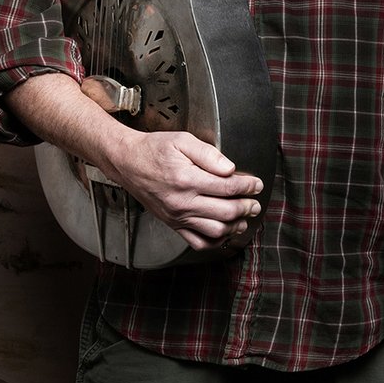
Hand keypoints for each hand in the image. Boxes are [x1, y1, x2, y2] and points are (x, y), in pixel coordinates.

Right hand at [106, 127, 263, 251]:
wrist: (127, 163)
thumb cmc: (153, 150)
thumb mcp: (182, 141)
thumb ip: (209, 154)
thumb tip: (230, 168)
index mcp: (187, 179)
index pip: (228, 187)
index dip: (248, 186)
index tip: (256, 184)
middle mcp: (183, 202)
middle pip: (226, 212)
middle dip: (247, 207)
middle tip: (255, 203)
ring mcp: (178, 217)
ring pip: (215, 231)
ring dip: (235, 226)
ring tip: (245, 218)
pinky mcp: (173, 224)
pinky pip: (197, 242)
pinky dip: (215, 241)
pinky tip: (224, 232)